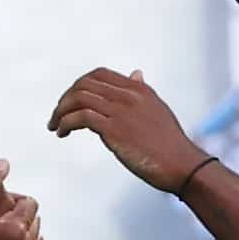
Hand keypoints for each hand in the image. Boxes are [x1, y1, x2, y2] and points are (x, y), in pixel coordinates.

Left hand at [48, 68, 206, 192]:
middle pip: (85, 84)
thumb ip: (142, 91)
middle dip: (66, 98)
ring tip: (55, 126)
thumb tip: (135, 74)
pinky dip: (66, 123)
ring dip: (61, 111)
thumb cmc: (170, 144)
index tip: (71, 102)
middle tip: (58, 115)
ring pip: (79, 98)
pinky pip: (80, 117)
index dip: (79, 85)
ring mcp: (121, 111)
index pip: (99, 75)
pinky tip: (63, 133)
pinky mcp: (114, 129)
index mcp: (138, 89)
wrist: (182, 165)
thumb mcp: (157, 109)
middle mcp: (129, 95)